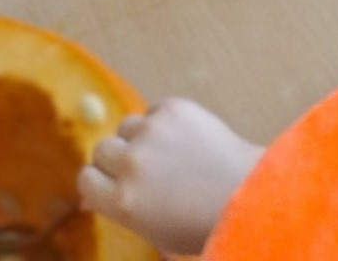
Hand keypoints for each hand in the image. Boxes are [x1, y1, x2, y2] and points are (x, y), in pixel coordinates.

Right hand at [79, 99, 261, 255]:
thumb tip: (87, 200)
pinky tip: (187, 142)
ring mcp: (152, 132)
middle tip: (144, 171)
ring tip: (169, 156)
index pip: (85, 180)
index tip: (112, 186)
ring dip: (139, 138)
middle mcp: (132, 163)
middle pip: (102, 150)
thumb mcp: (155, 231)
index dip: (99, 182)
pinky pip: (154, 111)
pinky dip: (164, 123)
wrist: (251, 194)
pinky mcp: (173, 108)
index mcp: (124, 202)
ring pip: (127, 126)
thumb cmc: (204, 222)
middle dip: (118, 160)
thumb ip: (120, 209)